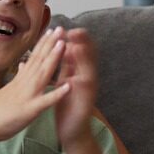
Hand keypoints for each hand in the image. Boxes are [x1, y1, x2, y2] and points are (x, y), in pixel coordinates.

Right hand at [0, 27, 69, 148]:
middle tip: (61, 28)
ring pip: (42, 74)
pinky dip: (56, 94)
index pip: (34, 58)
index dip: (44, 43)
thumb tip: (22, 64)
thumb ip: (17, 77)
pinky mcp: (29, 110)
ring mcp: (26, 96)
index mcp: (20, 80)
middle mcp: (23, 84)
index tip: (52, 30)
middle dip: (50, 44)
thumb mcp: (7, 90)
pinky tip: (68, 87)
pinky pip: (45, 101)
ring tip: (64, 45)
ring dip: (53, 59)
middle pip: (39, 60)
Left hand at [52, 29, 99, 146]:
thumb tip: (64, 45)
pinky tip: (76, 75)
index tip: (64, 26)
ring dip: (85, 57)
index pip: (79, 49)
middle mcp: (87, 77)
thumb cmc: (67, 102)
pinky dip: (82, 79)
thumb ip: (66, 64)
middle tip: (75, 29)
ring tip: (78, 44)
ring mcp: (89, 88)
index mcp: (79, 71)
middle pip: (88, 55)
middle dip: (83, 42)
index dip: (74, 37)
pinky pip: (86, 88)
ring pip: (89, 69)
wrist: (71, 128)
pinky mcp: (86, 100)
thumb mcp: (65, 79)